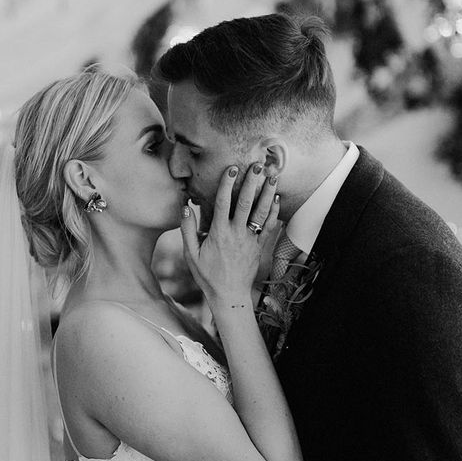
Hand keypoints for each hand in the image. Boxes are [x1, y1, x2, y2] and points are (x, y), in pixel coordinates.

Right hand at [181, 164, 278, 305]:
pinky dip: (274, 212)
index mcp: (218, 233)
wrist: (229, 295)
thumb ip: (187, 229)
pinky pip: (269, 227)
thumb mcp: (191, 254)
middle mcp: (236, 233)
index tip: (231, 168)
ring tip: (274, 176)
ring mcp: (250, 240)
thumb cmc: (207, 275)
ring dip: (268, 193)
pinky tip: (276, 199)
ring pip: (262, 212)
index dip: (227, 184)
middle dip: (252, 182)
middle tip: (258, 165)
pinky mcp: (259, 247)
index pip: (223, 202)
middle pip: (246, 203)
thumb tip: (185, 206)